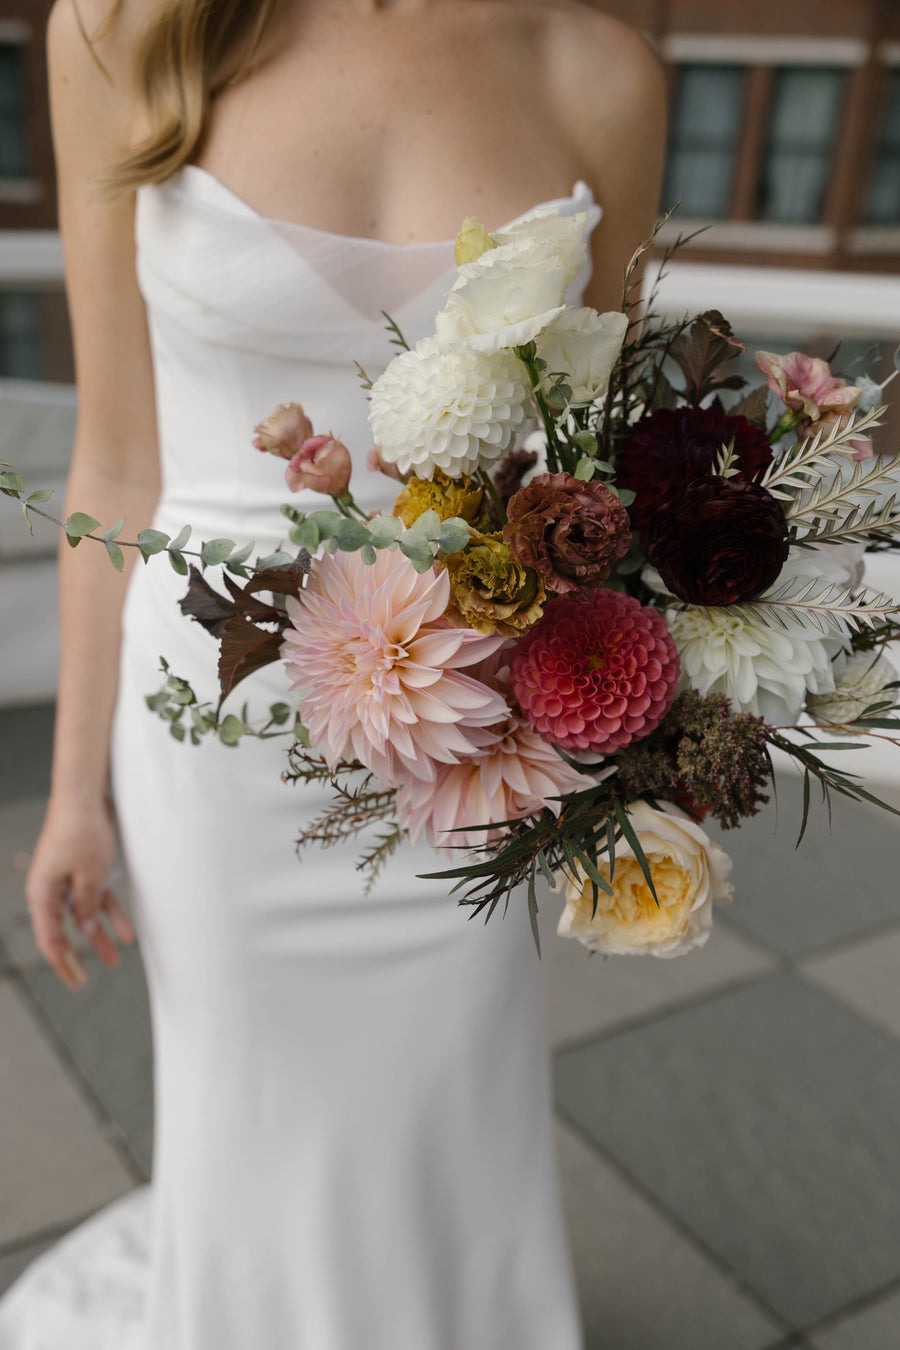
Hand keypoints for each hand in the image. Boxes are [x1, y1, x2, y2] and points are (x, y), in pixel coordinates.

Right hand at [25, 798, 135, 989]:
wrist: (84, 797)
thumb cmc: (80, 830)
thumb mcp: (89, 875)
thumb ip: (87, 905)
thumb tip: (86, 928)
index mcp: (43, 894)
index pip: (50, 938)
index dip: (63, 962)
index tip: (77, 980)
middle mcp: (51, 890)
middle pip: (63, 931)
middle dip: (77, 957)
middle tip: (83, 982)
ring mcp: (68, 881)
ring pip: (84, 917)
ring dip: (100, 937)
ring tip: (115, 959)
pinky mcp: (84, 871)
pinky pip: (96, 899)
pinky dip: (111, 914)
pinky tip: (127, 931)